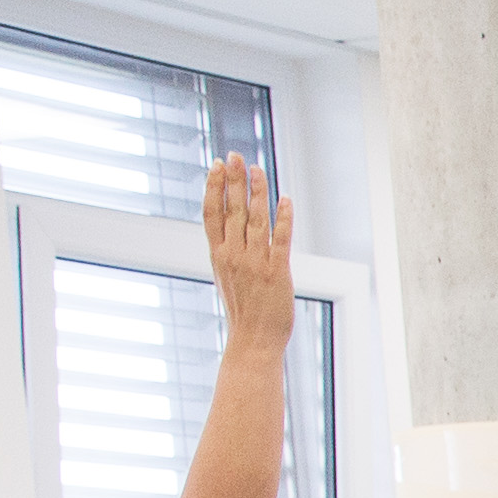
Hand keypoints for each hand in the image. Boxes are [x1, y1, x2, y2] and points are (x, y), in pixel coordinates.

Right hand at [200, 151, 290, 337]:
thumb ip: (228, 252)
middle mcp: (234, 255)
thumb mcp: (227, 277)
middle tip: (235, 155)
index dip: (213, 187)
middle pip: (232, 210)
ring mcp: (255, 262)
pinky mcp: (277, 271)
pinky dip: (283, 218)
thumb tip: (229, 228)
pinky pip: (281, 239)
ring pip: (255, 219)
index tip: (216, 165)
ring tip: (258, 169)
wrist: (253, 341)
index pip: (211, 214)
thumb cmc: (244, 311)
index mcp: (219, 255)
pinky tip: (285, 199)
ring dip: (257, 192)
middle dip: (234, 180)